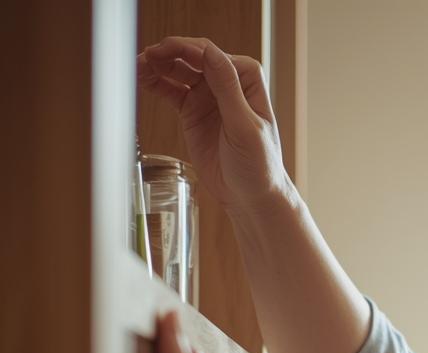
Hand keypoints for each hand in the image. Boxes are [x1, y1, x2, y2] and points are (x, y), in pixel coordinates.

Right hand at [137, 37, 290, 214]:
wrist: (251, 198)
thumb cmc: (259, 166)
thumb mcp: (245, 127)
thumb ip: (228, 89)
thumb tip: (211, 53)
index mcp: (246, 81)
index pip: (212, 55)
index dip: (186, 49)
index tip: (164, 51)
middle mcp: (227, 84)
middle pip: (192, 57)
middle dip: (168, 53)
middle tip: (146, 56)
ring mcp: (208, 97)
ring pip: (178, 70)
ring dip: (158, 65)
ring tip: (137, 66)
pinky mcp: (193, 112)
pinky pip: (170, 90)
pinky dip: (155, 83)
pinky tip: (140, 79)